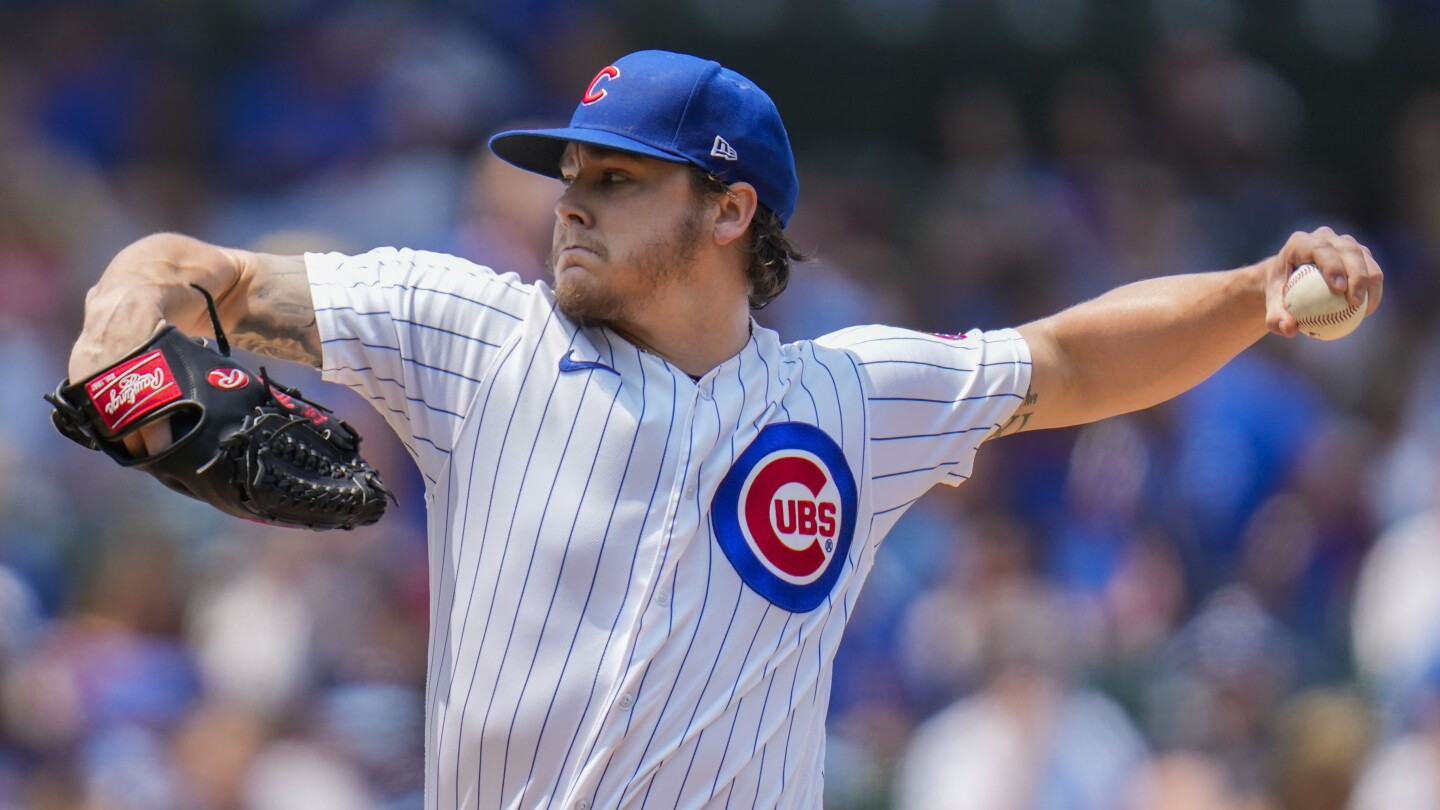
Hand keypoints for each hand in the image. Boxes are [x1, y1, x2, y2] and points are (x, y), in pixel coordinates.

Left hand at [1265, 226, 1383, 336]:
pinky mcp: (1357, 251)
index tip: (1339, 289)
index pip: (1320, 249)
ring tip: (1365, 309)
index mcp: (1300, 243)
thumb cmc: (1279, 292)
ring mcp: (1343, 242)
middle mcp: (1324, 237)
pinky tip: (1368, 310)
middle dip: (1357, 275)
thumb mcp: (1271, 305)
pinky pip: (1371, 267)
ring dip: (1370, 282)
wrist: (1288, 279)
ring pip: (1364, 257)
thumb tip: (1290, 329)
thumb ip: (1275, 317)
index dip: (1333, 266)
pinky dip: (1373, 287)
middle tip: (1355, 303)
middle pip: (1348, 251)